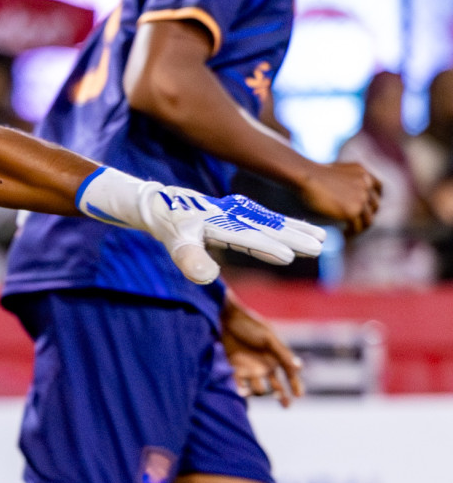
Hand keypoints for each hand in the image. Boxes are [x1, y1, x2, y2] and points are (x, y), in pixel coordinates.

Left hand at [78, 168, 325, 283]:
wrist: (160, 203)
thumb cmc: (168, 225)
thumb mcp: (174, 243)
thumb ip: (189, 259)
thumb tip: (209, 278)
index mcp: (217, 221)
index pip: (245, 236)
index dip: (266, 246)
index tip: (290, 256)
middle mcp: (232, 214)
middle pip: (266, 226)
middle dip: (293, 236)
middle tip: (320, 246)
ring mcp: (237, 212)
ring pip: (271, 221)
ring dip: (295, 229)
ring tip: (322, 239)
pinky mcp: (238, 213)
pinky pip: (267, 219)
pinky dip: (285, 224)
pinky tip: (300, 230)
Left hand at [221, 292, 303, 406]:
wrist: (225, 318)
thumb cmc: (250, 325)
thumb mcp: (268, 338)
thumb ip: (282, 353)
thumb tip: (299, 368)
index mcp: (276, 358)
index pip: (290, 375)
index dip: (296, 386)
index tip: (299, 395)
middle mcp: (265, 366)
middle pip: (276, 388)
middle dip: (282, 397)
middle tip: (285, 404)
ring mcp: (250, 369)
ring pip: (258, 389)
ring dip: (258, 392)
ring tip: (258, 390)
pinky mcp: (234, 370)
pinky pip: (239, 386)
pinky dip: (241, 391)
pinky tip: (242, 392)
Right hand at [298, 161, 381, 233]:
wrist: (305, 176)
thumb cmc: (310, 175)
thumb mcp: (335, 172)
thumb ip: (346, 180)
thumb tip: (345, 196)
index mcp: (362, 172)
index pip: (377, 188)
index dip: (372, 199)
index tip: (364, 207)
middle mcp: (366, 183)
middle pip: (374, 205)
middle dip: (365, 214)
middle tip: (353, 222)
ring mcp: (362, 197)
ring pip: (368, 219)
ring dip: (360, 226)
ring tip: (349, 231)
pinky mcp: (353, 210)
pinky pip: (358, 227)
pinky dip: (352, 232)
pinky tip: (344, 234)